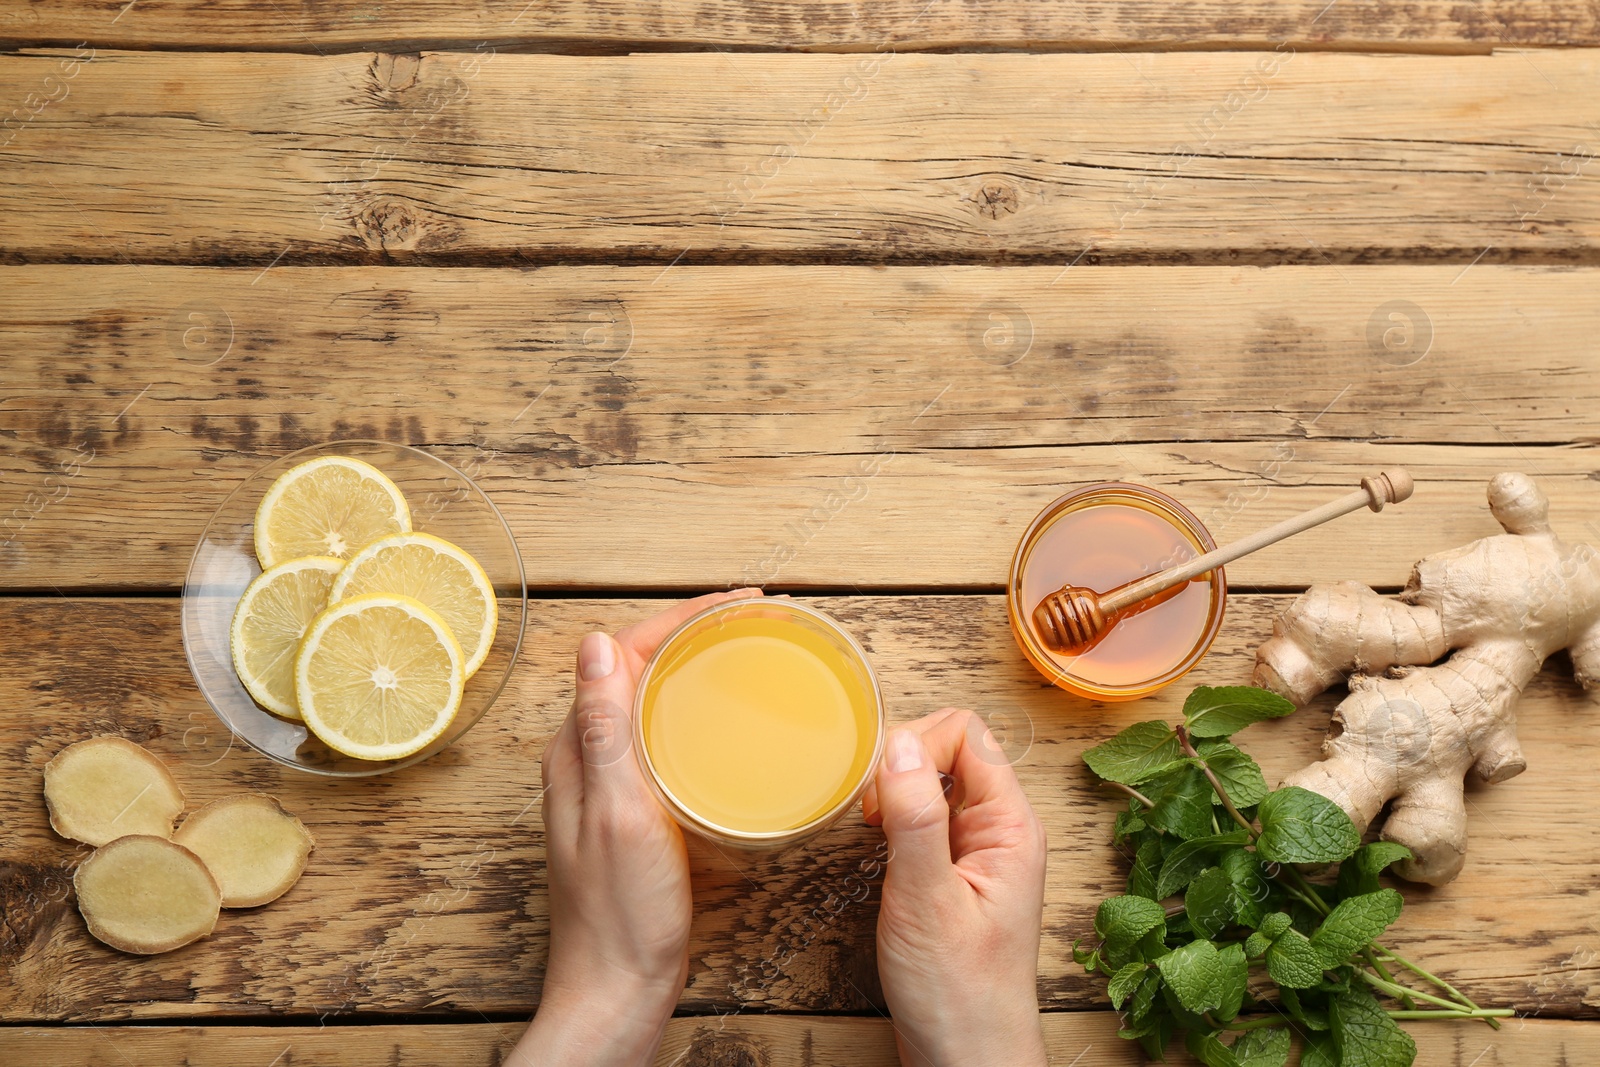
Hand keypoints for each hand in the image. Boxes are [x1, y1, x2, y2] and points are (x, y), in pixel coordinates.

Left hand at [509, 589, 762, 1066]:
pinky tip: (726, 723)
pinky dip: (694, 712)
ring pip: (651, 701)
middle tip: (755, 618)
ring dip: (694, 667)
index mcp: (576, 749)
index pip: (626, 653)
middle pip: (638, 668)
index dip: (682, 617)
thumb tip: (596, 643)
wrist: (617, 987)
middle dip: (693, 632)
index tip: (740, 603)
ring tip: (746, 651)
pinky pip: (661, 737)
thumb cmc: (621, 912)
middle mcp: (585, 757)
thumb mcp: (619, 813)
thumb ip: (605, 730)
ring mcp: (607, 783)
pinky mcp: (631, 809)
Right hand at [862, 709, 1047, 1066]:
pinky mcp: (953, 871)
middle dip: (902, 765)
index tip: (884, 792)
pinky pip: (923, 816)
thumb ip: (915, 818)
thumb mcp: (927, 901)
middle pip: (950, 748)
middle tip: (874, 814)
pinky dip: (894, 820)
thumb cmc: (959, 996)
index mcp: (1010, 827)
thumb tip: (898, 745)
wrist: (967, 1059)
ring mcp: (977, 850)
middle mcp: (999, 830)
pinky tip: (881, 850)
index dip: (918, 745)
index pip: (967, 733)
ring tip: (876, 833)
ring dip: (895, 793)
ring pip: (933, 781)